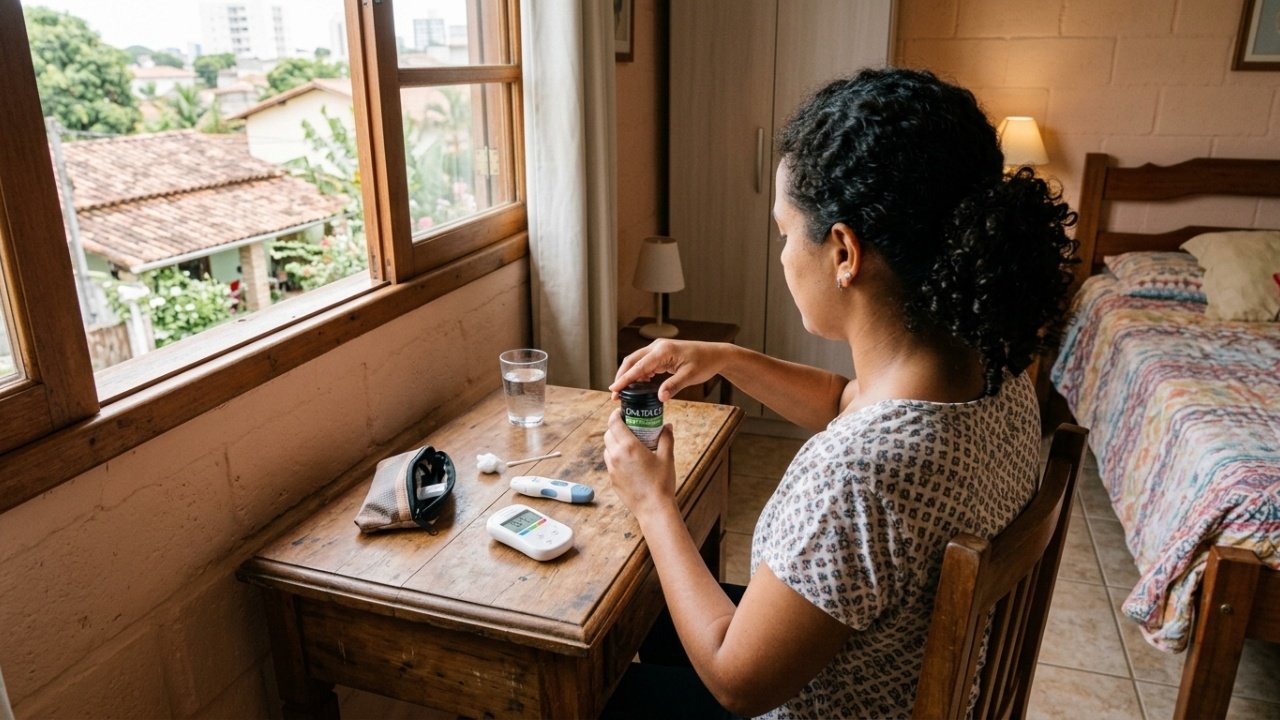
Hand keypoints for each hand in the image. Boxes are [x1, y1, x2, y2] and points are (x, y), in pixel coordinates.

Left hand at [603, 409, 676, 519]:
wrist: (653, 508)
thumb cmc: (661, 483)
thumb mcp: (666, 457)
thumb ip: (666, 438)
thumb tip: (667, 426)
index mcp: (628, 446)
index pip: (613, 423)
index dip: (615, 414)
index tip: (621, 412)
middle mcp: (616, 456)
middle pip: (608, 434)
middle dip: (615, 427)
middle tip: (628, 426)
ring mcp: (612, 469)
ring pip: (607, 448)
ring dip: (614, 442)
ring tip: (628, 444)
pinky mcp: (612, 479)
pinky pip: (610, 462)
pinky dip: (616, 457)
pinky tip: (629, 461)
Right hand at [610, 339, 725, 402]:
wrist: (715, 354)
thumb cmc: (704, 363)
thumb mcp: (690, 376)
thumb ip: (674, 386)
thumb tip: (660, 398)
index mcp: (663, 351)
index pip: (639, 366)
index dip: (624, 379)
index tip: (613, 389)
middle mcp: (657, 346)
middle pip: (632, 361)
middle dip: (622, 377)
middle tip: (615, 394)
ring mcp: (658, 348)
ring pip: (636, 361)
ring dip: (629, 375)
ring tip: (624, 392)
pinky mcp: (661, 353)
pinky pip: (645, 363)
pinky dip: (639, 373)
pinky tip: (639, 385)